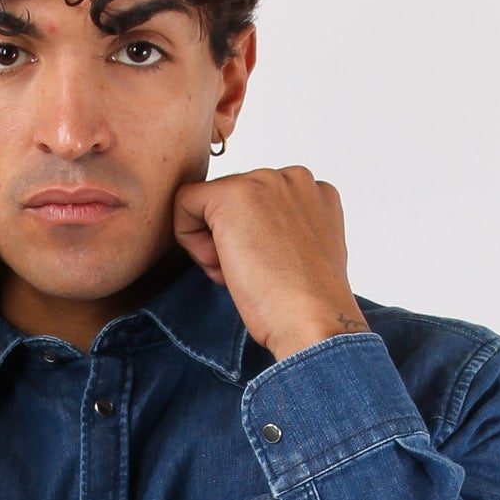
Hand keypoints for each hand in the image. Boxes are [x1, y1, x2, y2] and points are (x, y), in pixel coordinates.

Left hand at [172, 166, 369, 359]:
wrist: (312, 321)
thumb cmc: (307, 306)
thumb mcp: (302, 257)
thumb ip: (283, 232)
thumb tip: (249, 235)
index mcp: (315, 193)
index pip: (260, 205)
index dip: (255, 241)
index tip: (270, 270)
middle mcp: (293, 178)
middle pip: (234, 203)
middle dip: (234, 241)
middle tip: (256, 276)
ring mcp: (265, 180)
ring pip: (210, 204)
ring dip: (215, 244)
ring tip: (244, 273)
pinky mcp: (233, 193)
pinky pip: (184, 202)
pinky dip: (189, 239)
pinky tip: (220, 265)